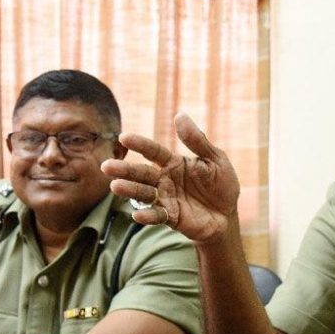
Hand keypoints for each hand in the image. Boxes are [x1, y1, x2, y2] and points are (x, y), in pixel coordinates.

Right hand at [101, 113, 239, 243]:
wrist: (228, 214)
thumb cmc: (221, 184)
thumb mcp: (215, 159)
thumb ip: (197, 141)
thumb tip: (180, 115)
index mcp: (173, 163)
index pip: (153, 151)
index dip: (140, 144)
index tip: (124, 137)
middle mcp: (165, 180)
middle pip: (142, 173)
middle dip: (124, 170)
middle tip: (106, 166)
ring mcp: (166, 199)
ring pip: (144, 194)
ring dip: (130, 190)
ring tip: (116, 186)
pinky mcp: (171, 218)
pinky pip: (157, 216)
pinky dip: (147, 215)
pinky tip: (137, 214)